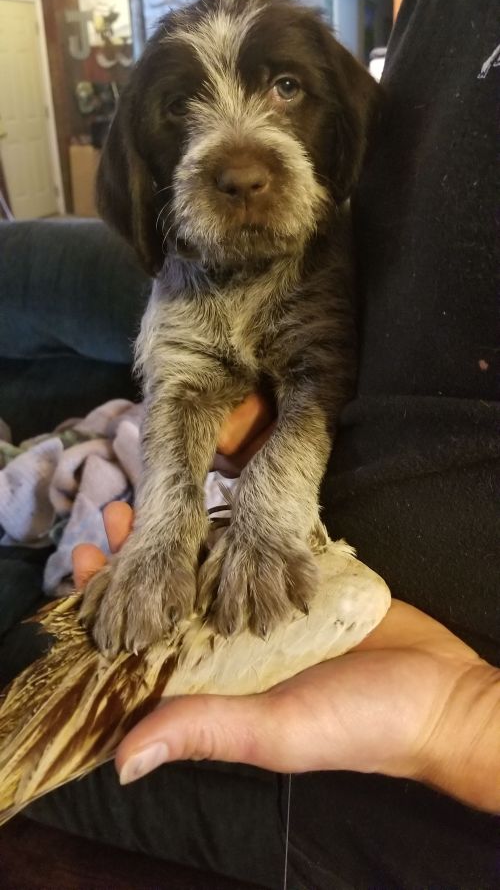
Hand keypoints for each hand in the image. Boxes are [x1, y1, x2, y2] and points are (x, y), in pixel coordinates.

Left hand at [74, 504, 499, 813]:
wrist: (440, 691)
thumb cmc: (359, 724)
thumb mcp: (276, 733)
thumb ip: (205, 730)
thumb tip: (121, 758)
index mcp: (220, 686)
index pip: (150, 646)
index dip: (116, 609)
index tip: (85, 564)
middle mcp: (237, 648)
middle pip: (176, 598)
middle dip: (143, 559)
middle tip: (114, 514)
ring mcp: (271, 613)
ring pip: (214, 570)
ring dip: (181, 537)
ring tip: (151, 499)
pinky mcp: (304, 582)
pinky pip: (262, 552)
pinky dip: (235, 528)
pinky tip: (213, 499)